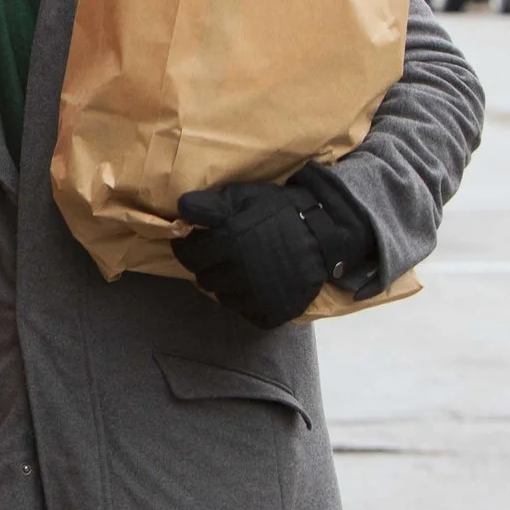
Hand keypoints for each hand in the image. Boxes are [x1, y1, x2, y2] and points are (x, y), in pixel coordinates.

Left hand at [175, 167, 370, 329]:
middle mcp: (239, 273)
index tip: (196, 243)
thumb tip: (181, 211)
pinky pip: (247, 313)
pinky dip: (248, 302)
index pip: (187, 256)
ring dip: (227, 286)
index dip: (188, 248)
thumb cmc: (281, 211)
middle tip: (223, 257)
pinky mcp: (273, 311)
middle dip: (208, 267)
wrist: (328, 234)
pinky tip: (258, 286)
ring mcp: (256, 296)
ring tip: (243, 270)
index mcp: (227, 243)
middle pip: (204, 279)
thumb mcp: (243, 196)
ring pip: (223, 297)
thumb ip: (210, 205)